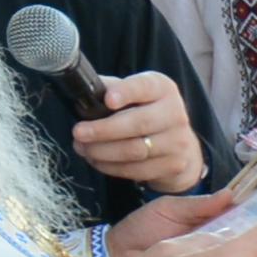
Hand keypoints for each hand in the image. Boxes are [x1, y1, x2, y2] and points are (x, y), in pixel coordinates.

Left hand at [69, 66, 205, 191]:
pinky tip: (97, 160)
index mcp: (162, 88)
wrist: (178, 143)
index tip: (108, 100)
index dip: (126, 92)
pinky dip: (111, 167)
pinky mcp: (174, 166)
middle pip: (139, 123)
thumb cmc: (144, 112)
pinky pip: (136, 170)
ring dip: (103, 151)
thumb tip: (82, 93)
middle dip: (104, 129)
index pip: (145, 86)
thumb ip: (109, 89)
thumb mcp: (132, 94)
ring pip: (135, 150)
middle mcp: (175, 113)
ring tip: (82, 148)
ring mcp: (178, 142)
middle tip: (78, 132)